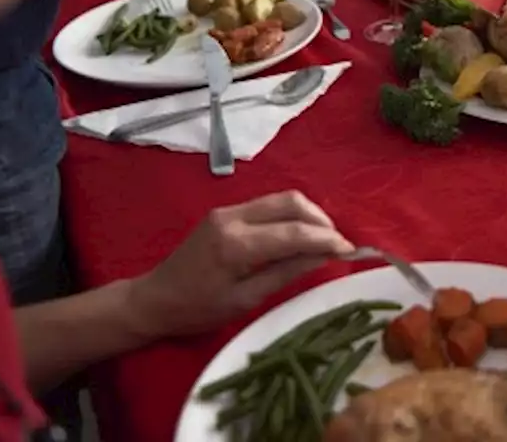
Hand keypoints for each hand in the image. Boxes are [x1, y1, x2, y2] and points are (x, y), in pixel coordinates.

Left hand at [125, 191, 352, 337]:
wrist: (155, 299)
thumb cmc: (198, 309)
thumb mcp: (246, 299)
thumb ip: (287, 273)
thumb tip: (325, 256)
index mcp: (237, 244)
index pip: (295, 232)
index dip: (327, 239)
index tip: (352, 250)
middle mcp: (233, 217)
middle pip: (292, 202)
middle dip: (322, 220)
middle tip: (338, 244)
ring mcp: (228, 210)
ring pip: (282, 198)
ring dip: (308, 215)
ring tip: (323, 240)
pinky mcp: (226, 211)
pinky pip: (268, 205)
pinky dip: (291, 215)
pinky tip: (299, 235)